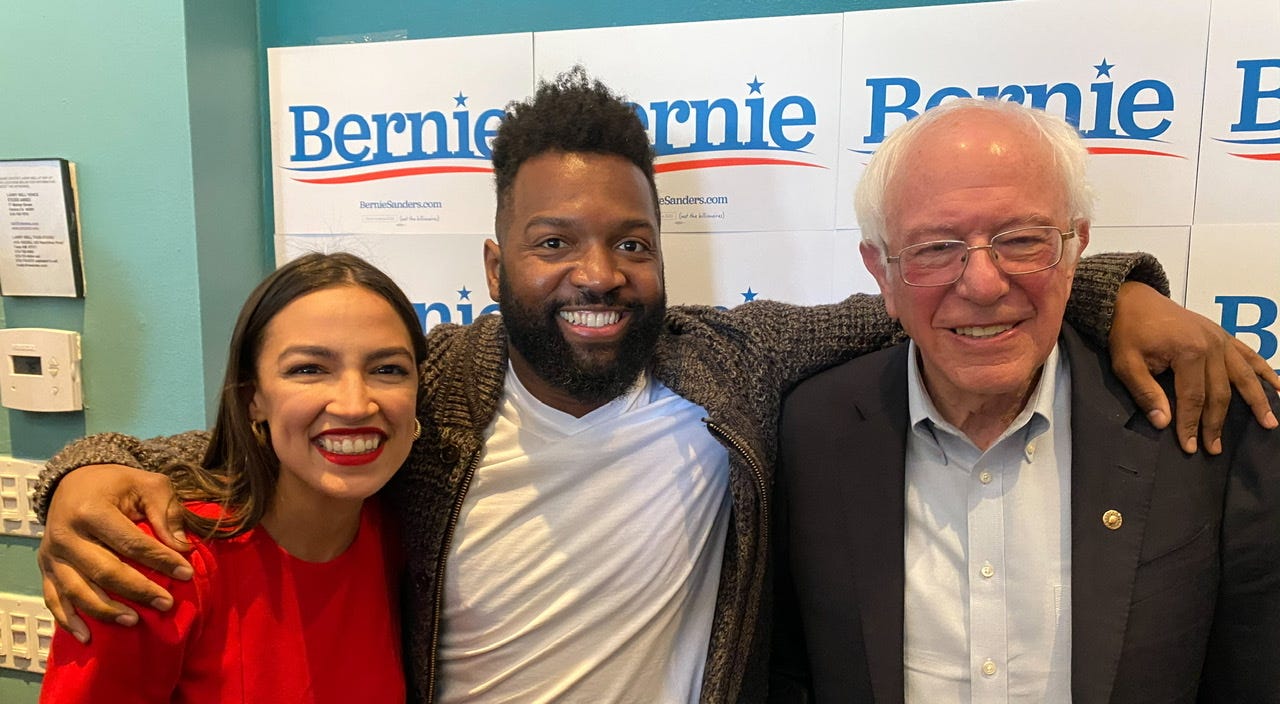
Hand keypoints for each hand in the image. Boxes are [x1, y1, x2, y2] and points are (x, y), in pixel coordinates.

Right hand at [37, 464, 192, 642]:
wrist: (75, 481)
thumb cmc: (118, 484)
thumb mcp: (148, 484)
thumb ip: (166, 511)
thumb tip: (181, 546)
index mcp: (91, 510)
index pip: (131, 543)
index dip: (160, 560)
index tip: (187, 573)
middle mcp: (65, 534)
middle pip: (104, 571)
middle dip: (138, 590)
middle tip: (166, 603)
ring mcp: (52, 554)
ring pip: (77, 590)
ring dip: (106, 611)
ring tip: (135, 621)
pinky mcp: (45, 568)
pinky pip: (54, 599)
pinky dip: (69, 621)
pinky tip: (88, 637)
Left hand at [1109, 282, 1279, 453]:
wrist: (1131, 299)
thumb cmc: (1127, 331)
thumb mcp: (1126, 363)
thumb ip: (1145, 392)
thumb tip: (1163, 422)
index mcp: (1189, 351)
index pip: (1194, 398)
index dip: (1192, 424)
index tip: (1190, 447)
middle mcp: (1212, 345)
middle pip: (1220, 392)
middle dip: (1217, 423)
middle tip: (1215, 448)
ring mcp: (1221, 338)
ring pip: (1244, 376)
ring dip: (1258, 401)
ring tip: (1269, 424)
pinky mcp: (1223, 334)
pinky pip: (1250, 355)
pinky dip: (1265, 371)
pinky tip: (1278, 387)